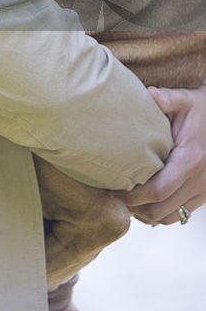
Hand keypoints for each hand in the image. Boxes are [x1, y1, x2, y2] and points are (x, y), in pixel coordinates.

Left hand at [118, 84, 205, 225]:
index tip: (114, 190)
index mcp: (191, 160)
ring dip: (146, 214)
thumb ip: (168, 98)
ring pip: (169, 217)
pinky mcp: (204, 196)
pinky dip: (160, 215)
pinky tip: (144, 204)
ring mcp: (203, 191)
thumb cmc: (201, 109)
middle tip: (113, 198)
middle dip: (135, 208)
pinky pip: (180, 215)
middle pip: (160, 209)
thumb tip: (150, 93)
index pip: (158, 190)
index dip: (133, 196)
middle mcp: (199, 180)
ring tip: (126, 202)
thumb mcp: (185, 100)